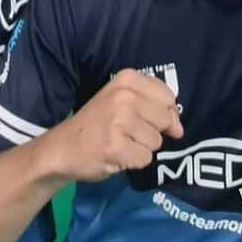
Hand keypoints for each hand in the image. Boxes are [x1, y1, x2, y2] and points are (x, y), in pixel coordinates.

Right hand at [48, 70, 182, 181]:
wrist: (62, 148)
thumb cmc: (96, 123)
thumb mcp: (122, 101)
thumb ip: (154, 107)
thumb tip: (179, 129)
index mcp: (126, 79)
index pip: (168, 97)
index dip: (163, 113)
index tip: (142, 118)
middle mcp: (124, 96)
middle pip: (164, 120)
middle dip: (150, 131)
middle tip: (124, 131)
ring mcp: (120, 121)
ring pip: (156, 142)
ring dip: (140, 148)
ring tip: (118, 142)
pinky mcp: (117, 147)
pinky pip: (145, 159)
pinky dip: (133, 162)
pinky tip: (115, 154)